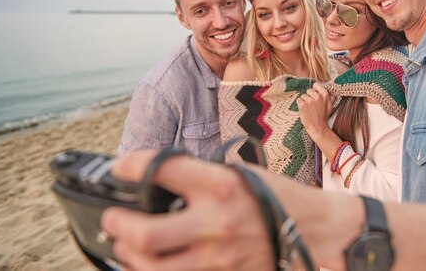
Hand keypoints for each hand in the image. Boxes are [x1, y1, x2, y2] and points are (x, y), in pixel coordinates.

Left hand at [101, 150, 272, 270]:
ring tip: (126, 244)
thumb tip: (160, 180)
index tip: (120, 167)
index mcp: (221, 186)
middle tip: (113, 217)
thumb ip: (203, 177)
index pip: (162, 169)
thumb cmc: (276, 196)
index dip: (131, 165)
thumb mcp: (241, 173)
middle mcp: (217, 222)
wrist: (313, 230)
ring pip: (154, 267)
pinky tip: (148, 264)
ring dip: (130, 255)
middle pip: (146, 233)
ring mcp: (219, 256)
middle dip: (118, 225)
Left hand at [297, 82, 333, 139]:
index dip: (314, 90)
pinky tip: (304, 110)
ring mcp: (309, 100)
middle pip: (309, 90)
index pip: (316, 85)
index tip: (315, 96)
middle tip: (312, 105)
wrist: (317, 127)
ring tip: (309, 109)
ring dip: (305, 101)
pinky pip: (298, 100)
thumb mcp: (331, 106)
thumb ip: (332, 97)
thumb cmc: (323, 117)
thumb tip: (333, 90)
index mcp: (325, 94)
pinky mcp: (302, 105)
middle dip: (309, 96)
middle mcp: (317, 96)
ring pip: (303, 96)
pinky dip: (300, 104)